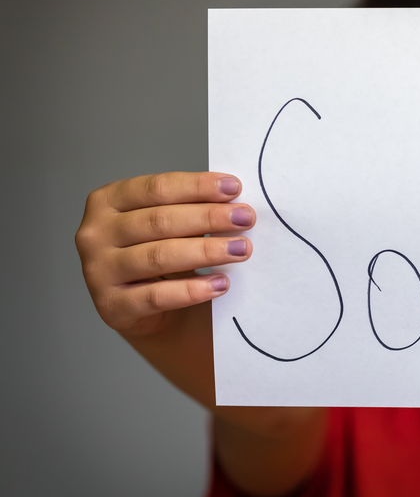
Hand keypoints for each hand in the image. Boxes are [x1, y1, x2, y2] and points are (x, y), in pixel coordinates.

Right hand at [75, 172, 255, 336]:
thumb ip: (190, 208)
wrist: (145, 309)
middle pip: (159, 221)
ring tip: (241, 249)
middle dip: (208, 217)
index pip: (156, 188)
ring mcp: (98, 271)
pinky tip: (221, 284)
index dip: (197, 187)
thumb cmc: (161, 253)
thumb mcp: (168, 224)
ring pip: (159, 256)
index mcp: (108, 201)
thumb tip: (234, 201)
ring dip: (207, 251)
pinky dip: (192, 290)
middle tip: (246, 218)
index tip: (234, 188)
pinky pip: (157, 296)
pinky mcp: (112, 306)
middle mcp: (95, 234)